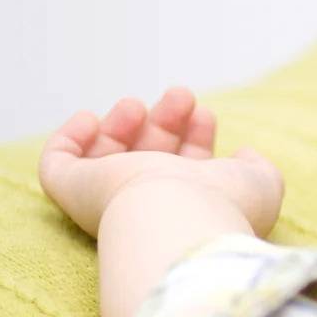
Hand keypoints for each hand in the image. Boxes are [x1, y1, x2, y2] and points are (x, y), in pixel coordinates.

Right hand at [38, 87, 284, 239]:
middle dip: (165, 121)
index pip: (184, 170)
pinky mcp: (73, 192)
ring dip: (123, 123)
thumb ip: (257, 168)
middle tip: (182, 96)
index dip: (194, 137)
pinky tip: (90, 119)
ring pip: (107, 158)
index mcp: (189, 207)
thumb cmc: (225, 206)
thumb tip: (244, 155)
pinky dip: (68, 138)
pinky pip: (56, 166)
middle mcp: (148, 206)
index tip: (206, 114)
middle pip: (147, 158)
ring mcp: (108, 201)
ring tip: (136, 106)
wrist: (178, 219)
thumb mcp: (260, 185)